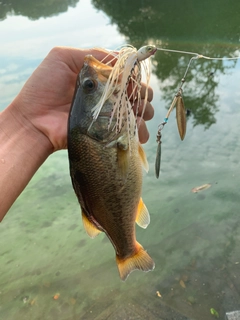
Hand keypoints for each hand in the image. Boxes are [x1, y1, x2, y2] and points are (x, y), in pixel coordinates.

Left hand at [11, 46, 153, 151]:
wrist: (34, 121)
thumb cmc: (43, 88)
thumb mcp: (62, 58)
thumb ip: (92, 54)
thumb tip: (121, 58)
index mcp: (98, 79)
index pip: (123, 74)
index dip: (133, 76)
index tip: (134, 81)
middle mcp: (104, 96)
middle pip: (133, 93)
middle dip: (143, 95)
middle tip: (142, 100)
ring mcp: (105, 115)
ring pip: (135, 112)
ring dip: (144, 112)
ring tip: (143, 115)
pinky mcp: (105, 133)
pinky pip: (127, 131)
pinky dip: (138, 131)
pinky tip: (139, 132)